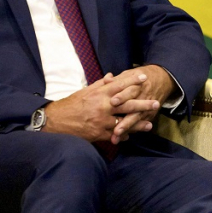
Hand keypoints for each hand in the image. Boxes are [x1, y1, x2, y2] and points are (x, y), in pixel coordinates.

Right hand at [43, 73, 159, 142]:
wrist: (55, 122)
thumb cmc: (71, 105)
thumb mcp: (85, 92)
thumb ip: (100, 85)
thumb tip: (112, 76)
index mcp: (99, 94)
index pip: (119, 85)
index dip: (132, 81)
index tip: (144, 77)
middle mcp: (102, 107)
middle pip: (127, 104)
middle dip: (143, 104)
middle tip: (156, 103)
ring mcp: (101, 121)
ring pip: (124, 122)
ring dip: (137, 124)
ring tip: (149, 125)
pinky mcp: (98, 134)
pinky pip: (114, 135)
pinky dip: (122, 135)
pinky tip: (130, 136)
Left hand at [107, 65, 175, 141]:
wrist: (162, 80)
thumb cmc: (140, 78)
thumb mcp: (130, 75)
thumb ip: (118, 80)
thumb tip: (106, 80)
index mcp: (137, 85)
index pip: (130, 91)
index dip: (122, 96)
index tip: (113, 102)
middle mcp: (143, 98)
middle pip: (134, 109)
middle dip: (126, 120)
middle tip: (116, 129)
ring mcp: (147, 108)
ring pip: (136, 119)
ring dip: (127, 129)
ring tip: (117, 136)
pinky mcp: (149, 115)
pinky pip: (140, 124)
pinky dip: (131, 131)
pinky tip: (121, 138)